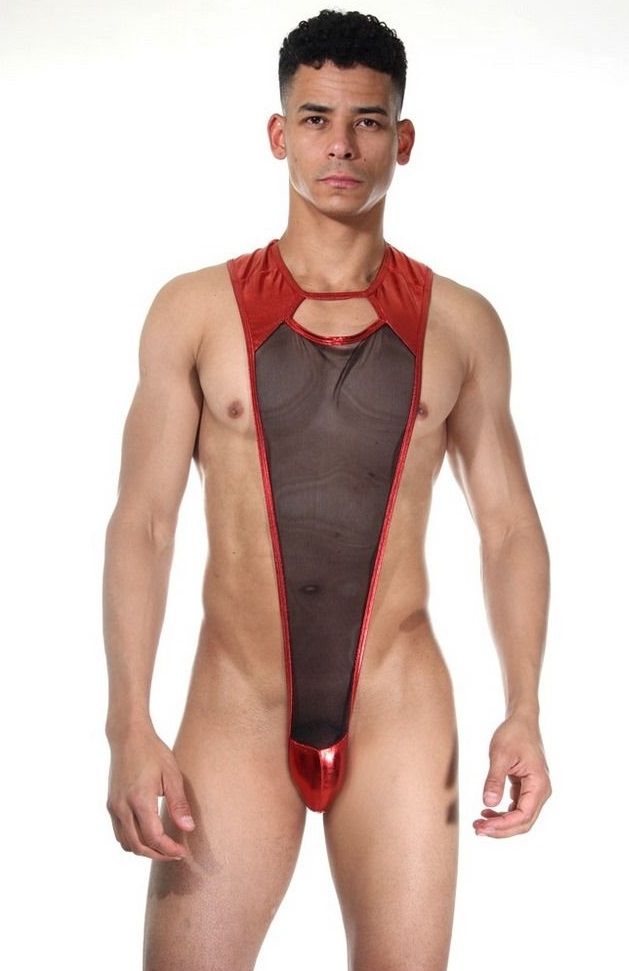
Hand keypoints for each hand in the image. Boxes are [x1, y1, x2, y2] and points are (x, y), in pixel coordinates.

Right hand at [106, 726, 194, 860]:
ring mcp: (113, 807)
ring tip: (163, 847)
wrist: (128, 737)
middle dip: (158, 854)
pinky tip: (147, 835)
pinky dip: (133, 841)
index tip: (182, 852)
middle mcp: (122, 807)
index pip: (153, 837)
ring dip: (144, 850)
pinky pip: (119, 833)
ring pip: (126, 843)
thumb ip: (179, 804)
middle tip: (175, 854)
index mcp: (140, 799)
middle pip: (138, 845)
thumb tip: (188, 829)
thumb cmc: (153, 752)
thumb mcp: (172, 774)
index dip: (168, 849)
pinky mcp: (110, 804)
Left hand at [473, 712, 550, 837]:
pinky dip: (503, 813)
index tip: (482, 826)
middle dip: (500, 829)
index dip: (503, 825)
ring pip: (520, 818)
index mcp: (539, 785)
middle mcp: (541, 792)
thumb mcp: (500, 755)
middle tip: (477, 829)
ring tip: (479, 823)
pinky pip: (517, 808)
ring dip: (501, 824)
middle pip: (523, 822)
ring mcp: (535, 791)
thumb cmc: (513, 734)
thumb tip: (489, 803)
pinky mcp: (527, 788)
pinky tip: (487, 811)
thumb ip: (495, 780)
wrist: (521, 720)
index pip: (523, 816)